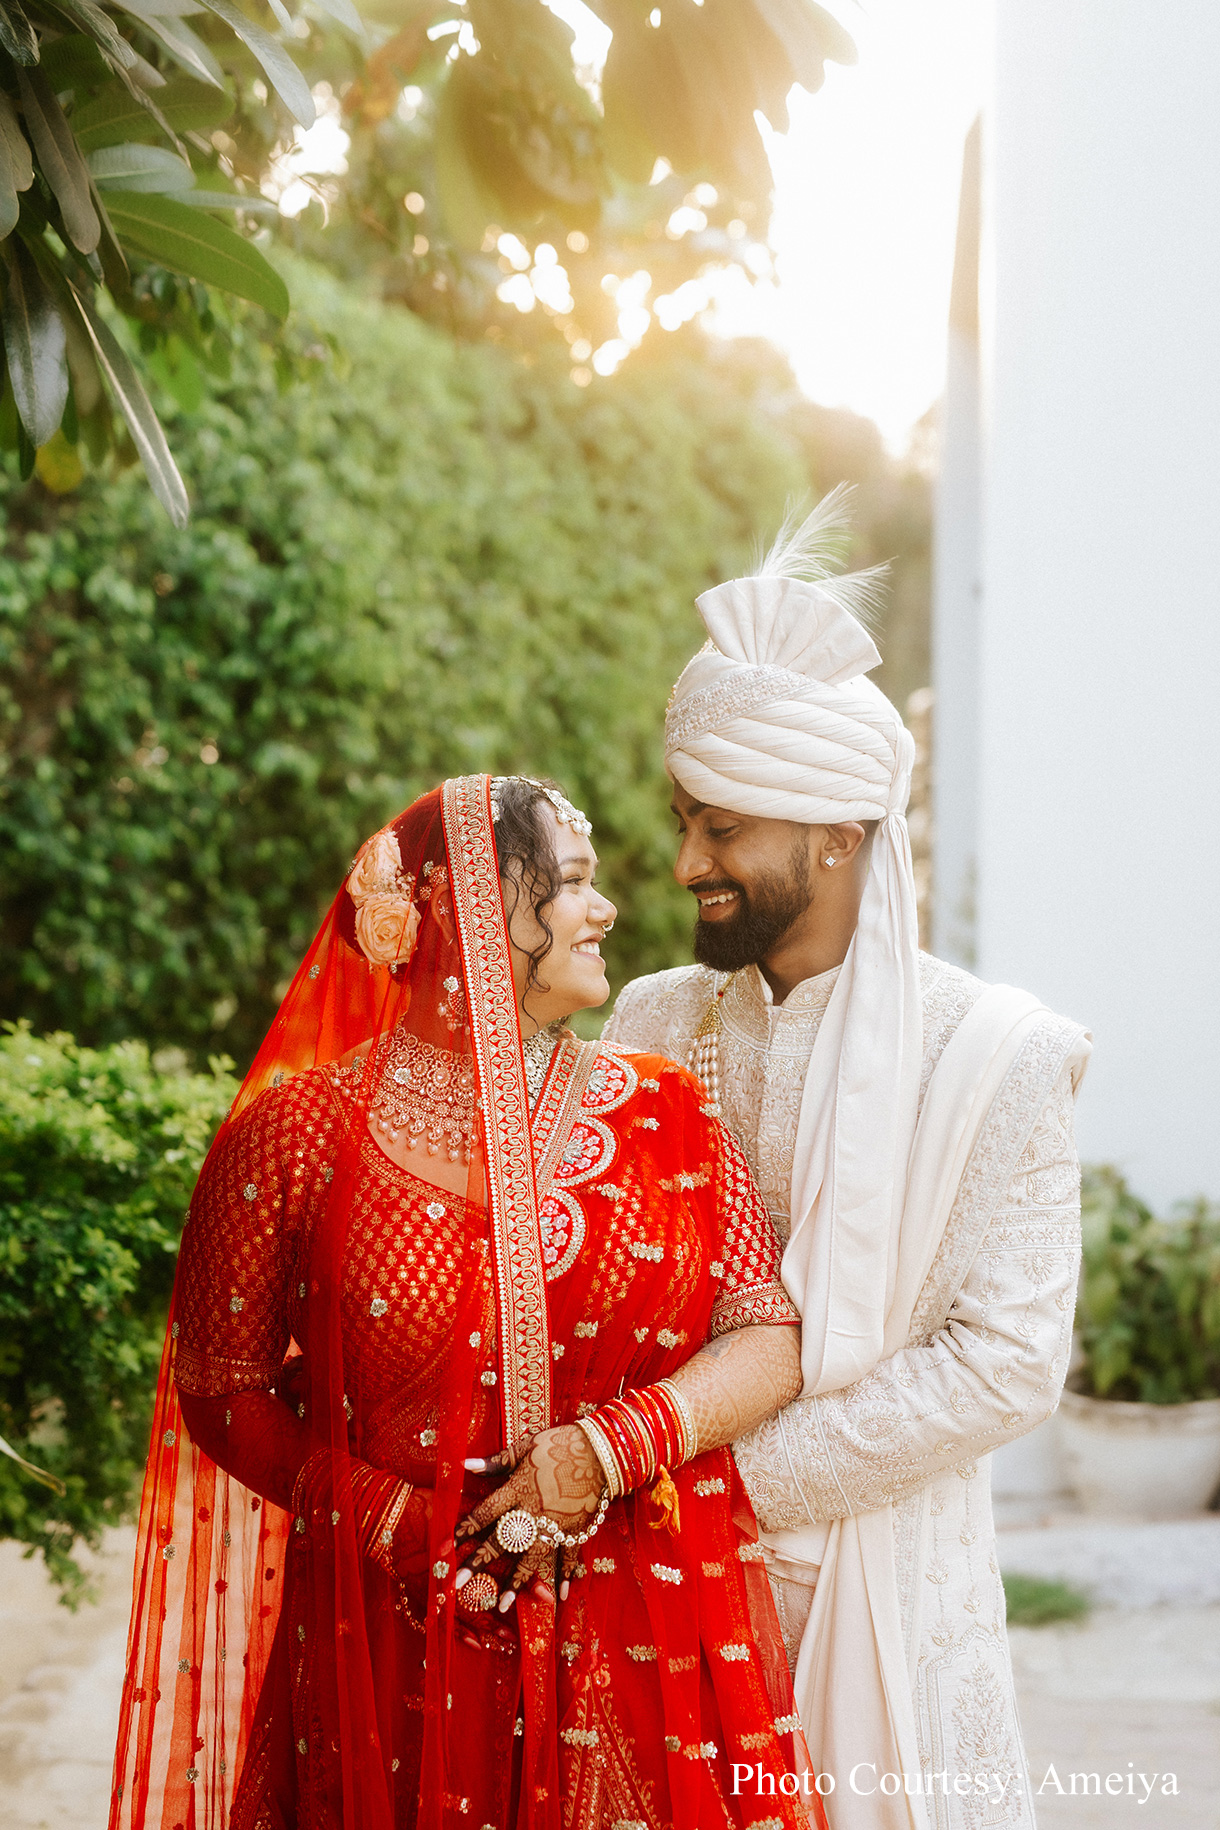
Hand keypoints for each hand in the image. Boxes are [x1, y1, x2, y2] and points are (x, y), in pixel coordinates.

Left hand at [454, 1425, 605, 1608]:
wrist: (601, 1448)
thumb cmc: (559, 1443)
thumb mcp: (525, 1446)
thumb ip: (496, 1462)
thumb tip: (464, 1464)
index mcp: (518, 1489)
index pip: (485, 1513)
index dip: (465, 1530)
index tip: (447, 1548)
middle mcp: (533, 1511)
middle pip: (501, 1541)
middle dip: (478, 1564)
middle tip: (458, 1586)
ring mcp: (556, 1524)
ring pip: (532, 1558)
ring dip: (516, 1582)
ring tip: (502, 1605)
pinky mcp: (577, 1529)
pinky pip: (570, 1556)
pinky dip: (565, 1575)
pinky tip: (560, 1596)